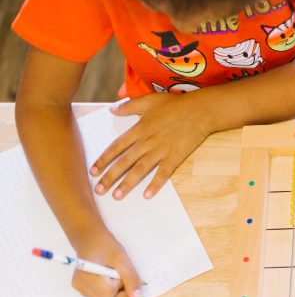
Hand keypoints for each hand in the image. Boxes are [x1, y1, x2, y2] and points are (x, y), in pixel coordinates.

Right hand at [71, 231, 142, 296]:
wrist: (90, 239)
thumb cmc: (105, 246)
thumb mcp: (122, 260)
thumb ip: (131, 279)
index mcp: (87, 280)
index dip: (124, 290)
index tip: (124, 275)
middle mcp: (82, 288)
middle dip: (121, 292)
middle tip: (121, 275)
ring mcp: (82, 290)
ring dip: (117, 290)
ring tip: (114, 273)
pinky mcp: (84, 289)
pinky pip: (103, 296)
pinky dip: (111, 289)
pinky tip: (109, 276)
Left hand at [90, 93, 209, 199]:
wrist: (199, 111)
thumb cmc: (175, 104)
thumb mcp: (148, 100)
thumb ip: (129, 106)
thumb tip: (112, 109)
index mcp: (138, 129)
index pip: (116, 147)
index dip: (103, 160)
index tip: (93, 172)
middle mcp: (146, 142)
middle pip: (124, 162)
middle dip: (110, 177)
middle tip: (99, 190)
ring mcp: (161, 151)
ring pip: (140, 170)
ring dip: (127, 184)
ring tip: (117, 195)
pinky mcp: (175, 157)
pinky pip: (163, 173)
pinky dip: (155, 184)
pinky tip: (147, 195)